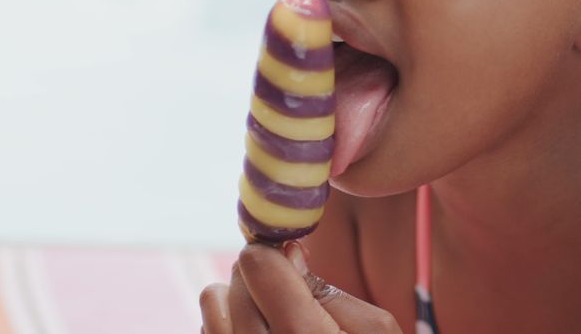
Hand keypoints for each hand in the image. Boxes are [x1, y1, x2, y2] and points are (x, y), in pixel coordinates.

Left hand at [199, 241, 401, 333]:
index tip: (292, 264)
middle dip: (260, 277)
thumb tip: (290, 254)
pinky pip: (207, 330)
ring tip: (269, 316)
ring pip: (211, 302)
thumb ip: (330, 292)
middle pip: (234, 280)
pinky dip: (227, 326)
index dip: (276, 256)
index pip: (258, 265)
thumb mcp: (373, 332)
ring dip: (237, 299)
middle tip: (287, 294)